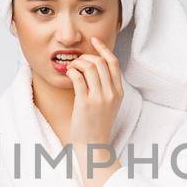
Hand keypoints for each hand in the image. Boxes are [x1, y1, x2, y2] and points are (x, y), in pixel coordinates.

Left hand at [64, 37, 123, 186]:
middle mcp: (111, 93)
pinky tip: (68, 74)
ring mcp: (99, 98)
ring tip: (71, 68)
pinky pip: (78, 78)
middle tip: (76, 61)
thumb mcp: (109, 104)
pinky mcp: (85, 103)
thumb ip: (107, 86)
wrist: (94, 145)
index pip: (114, 63)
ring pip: (89, 67)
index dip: (103, 49)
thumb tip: (95, 66)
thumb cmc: (97, 124)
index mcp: (119, 92)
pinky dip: (71, 71)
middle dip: (86, 57)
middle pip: (100, 62)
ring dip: (77, 63)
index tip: (93, 41)